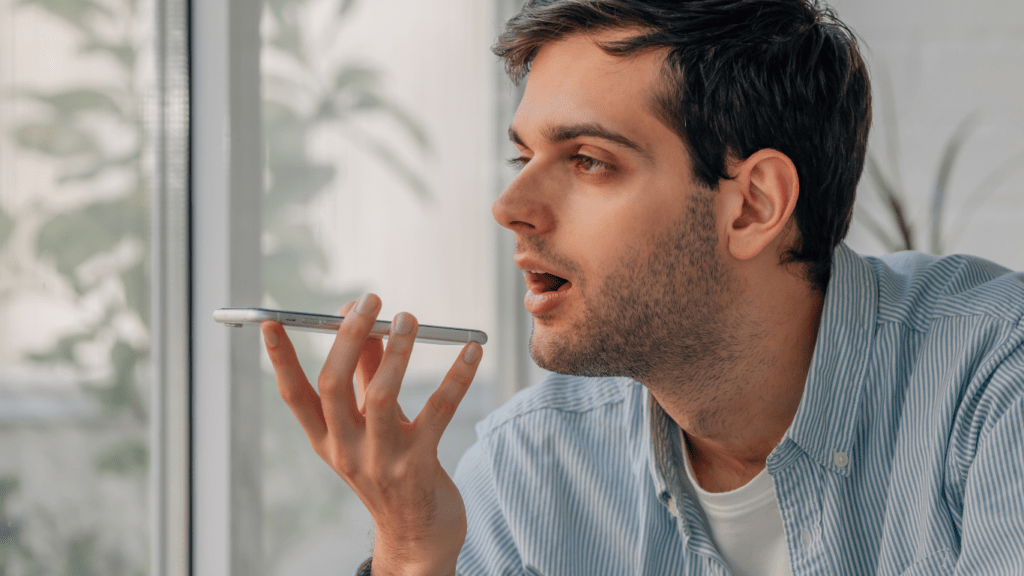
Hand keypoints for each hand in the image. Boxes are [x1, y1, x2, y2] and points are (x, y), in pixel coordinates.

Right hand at [261, 294, 482, 574]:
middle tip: (370, 301)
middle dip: (348, 336)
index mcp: (326, 441)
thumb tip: (362, 323)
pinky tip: (471, 350)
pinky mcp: (420, 466)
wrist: (417, 538)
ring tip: (408, 318)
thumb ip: (364, 377)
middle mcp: (346, 451)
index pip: (293, 396)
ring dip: (397, 351)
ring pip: (382, 395)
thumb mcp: (368, 428)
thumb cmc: (392, 471)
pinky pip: (439, 411)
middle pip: (333, 386)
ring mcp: (381, 461)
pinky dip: (456, 376)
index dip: (281, 359)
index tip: (272, 321)